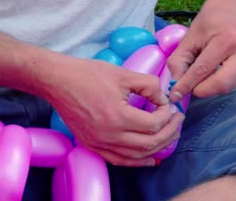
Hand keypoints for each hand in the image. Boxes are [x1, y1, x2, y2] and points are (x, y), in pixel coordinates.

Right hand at [46, 58, 183, 166]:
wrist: (58, 81)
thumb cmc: (87, 74)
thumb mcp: (123, 74)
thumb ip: (149, 85)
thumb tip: (163, 99)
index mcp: (117, 116)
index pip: (154, 124)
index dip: (167, 115)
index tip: (168, 105)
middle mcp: (108, 135)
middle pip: (149, 144)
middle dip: (169, 133)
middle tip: (177, 121)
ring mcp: (99, 143)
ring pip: (136, 157)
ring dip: (157, 149)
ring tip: (169, 137)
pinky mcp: (91, 145)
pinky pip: (119, 160)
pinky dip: (137, 162)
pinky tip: (149, 159)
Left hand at [167, 3, 235, 100]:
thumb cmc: (212, 17)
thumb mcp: (190, 35)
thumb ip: (180, 60)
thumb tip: (175, 85)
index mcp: (227, 40)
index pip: (202, 71)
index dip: (186, 85)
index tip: (174, 95)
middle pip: (221, 85)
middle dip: (200, 90)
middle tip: (187, 86)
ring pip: (228, 87)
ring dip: (209, 87)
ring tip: (198, 76)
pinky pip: (233, 81)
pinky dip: (218, 81)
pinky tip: (212, 70)